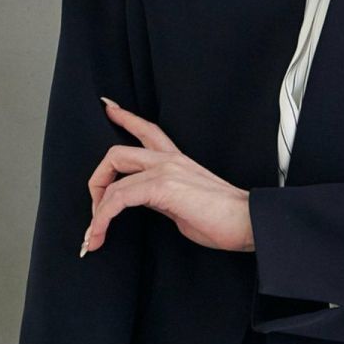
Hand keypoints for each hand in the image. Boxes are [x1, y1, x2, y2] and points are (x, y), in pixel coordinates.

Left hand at [82, 98, 254, 254]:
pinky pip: (119, 198)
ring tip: (95, 235)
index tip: (109, 108)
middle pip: (116, 153)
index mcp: (177, 161)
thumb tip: (147, 204)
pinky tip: (101, 235)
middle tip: (95, 211)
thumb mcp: (186, 204)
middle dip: (96, 182)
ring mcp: (165, 170)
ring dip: (97, 211)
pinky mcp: (163, 187)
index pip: (147, 131)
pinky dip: (103, 218)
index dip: (125, 118)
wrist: (248, 222)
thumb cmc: (224, 220)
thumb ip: (164, 197)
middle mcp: (169, 160)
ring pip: (112, 179)